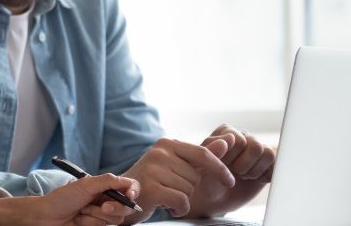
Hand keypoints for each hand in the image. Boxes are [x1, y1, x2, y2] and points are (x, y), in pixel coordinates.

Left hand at [0, 173, 138, 225]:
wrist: (46, 216)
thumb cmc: (61, 198)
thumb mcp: (85, 185)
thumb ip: (107, 181)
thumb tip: (127, 181)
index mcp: (103, 187)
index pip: (127, 188)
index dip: (132, 192)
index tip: (130, 196)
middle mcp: (104, 201)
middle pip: (125, 207)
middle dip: (113, 207)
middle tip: (100, 206)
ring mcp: (100, 215)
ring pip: (115, 219)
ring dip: (96, 215)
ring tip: (82, 211)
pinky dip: (90, 223)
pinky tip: (79, 220)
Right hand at [121, 138, 235, 222]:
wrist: (120, 197)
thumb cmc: (152, 182)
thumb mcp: (177, 166)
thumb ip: (202, 156)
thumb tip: (229, 141)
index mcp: (166, 144)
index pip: (202, 153)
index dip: (219, 168)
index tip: (230, 181)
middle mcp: (159, 152)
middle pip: (196, 176)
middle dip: (190, 187)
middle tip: (171, 188)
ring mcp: (153, 169)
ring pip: (189, 190)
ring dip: (183, 199)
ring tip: (166, 196)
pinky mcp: (150, 187)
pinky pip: (182, 200)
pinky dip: (179, 208)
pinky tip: (168, 206)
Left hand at [186, 124, 274, 217]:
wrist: (213, 198)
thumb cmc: (204, 178)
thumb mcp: (202, 164)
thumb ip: (213, 148)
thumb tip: (231, 137)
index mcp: (226, 131)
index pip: (239, 140)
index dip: (231, 157)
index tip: (221, 165)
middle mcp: (243, 137)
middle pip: (256, 147)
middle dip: (243, 165)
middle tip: (232, 172)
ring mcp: (257, 150)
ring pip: (269, 154)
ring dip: (254, 170)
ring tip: (243, 175)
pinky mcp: (268, 163)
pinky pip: (277, 165)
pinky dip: (265, 176)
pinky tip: (254, 179)